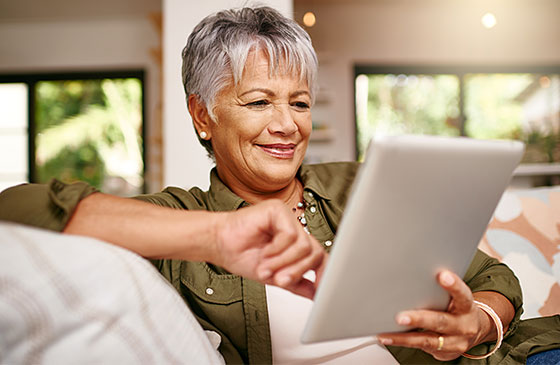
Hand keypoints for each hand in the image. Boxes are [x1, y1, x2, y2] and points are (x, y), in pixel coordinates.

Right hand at [212, 199, 325, 298]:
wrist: (218, 244)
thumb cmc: (241, 255)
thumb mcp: (274, 276)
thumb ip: (296, 283)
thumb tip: (316, 295)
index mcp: (296, 244)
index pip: (319, 256)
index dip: (324, 273)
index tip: (321, 292)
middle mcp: (294, 229)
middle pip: (314, 252)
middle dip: (297, 271)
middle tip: (280, 280)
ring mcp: (288, 219)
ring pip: (303, 245)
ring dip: (283, 262)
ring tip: (266, 268)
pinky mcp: (278, 210)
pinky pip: (290, 234)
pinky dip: (277, 249)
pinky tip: (265, 252)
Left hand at [377, 271, 491, 360]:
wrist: (474, 330)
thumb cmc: (458, 307)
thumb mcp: (457, 296)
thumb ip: (441, 288)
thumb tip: (414, 272)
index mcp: (466, 306)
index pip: (462, 295)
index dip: (453, 285)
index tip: (442, 275)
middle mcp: (463, 325)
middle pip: (441, 321)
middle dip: (419, 319)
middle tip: (401, 317)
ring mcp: (454, 341)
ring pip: (427, 340)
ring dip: (404, 337)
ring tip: (386, 333)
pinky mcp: (444, 352)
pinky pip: (421, 348)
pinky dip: (402, 342)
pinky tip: (388, 337)